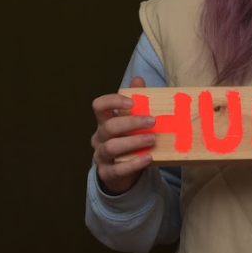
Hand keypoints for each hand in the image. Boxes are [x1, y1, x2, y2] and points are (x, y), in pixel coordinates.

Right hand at [91, 76, 155, 193]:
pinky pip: (118, 169)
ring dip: (133, 142)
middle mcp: (100, 138)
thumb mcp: (133, 121)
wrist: (123, 172)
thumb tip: (139, 79)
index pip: (99, 106)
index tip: (132, 102)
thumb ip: (136, 100)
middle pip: (109, 126)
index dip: (113, 101)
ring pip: (111, 147)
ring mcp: (101, 156)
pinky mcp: (107, 173)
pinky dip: (134, 163)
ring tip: (152, 139)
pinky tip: (148, 158)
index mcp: (104, 121)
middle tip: (152, 121)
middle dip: (131, 123)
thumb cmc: (129, 140)